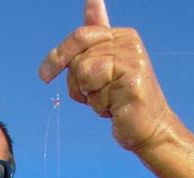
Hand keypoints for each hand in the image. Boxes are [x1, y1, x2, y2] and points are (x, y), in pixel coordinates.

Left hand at [38, 0, 174, 153]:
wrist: (149, 126)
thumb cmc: (122, 99)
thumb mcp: (106, 65)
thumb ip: (95, 39)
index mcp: (121, 36)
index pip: (81, 35)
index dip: (59, 55)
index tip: (44, 75)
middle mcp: (129, 43)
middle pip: (79, 56)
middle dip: (74, 80)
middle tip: (83, 96)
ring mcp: (132, 61)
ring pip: (84, 73)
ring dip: (89, 96)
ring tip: (108, 101)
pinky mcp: (132, 82)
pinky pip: (96, 92)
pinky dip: (98, 106)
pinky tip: (114, 109)